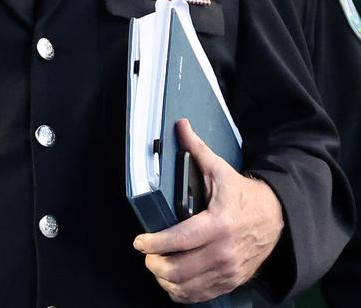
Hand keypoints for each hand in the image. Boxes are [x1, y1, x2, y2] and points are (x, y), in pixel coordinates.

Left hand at [133, 118, 283, 302]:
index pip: (180, 240)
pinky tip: (171, 281)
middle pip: (179, 269)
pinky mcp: (230, 282)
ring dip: (164, 279)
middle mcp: (222, 252)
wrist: (276, 219)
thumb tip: (181, 125)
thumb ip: (197, 149)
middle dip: (155, 263)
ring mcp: (227, 271)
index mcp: (218, 224)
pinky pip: (199, 296)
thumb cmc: (244, 195)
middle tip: (146, 253)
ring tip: (155, 265)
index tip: (140, 241)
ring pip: (186, 287)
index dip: (155, 243)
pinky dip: (181, 292)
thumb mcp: (221, 170)